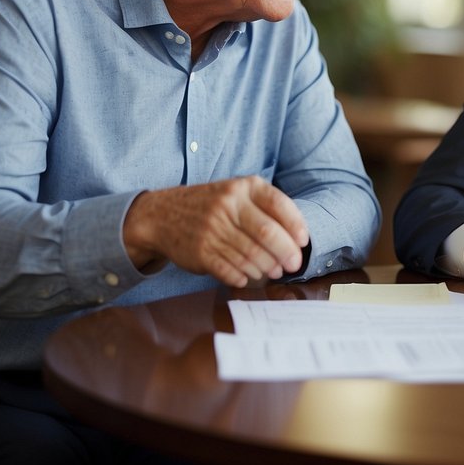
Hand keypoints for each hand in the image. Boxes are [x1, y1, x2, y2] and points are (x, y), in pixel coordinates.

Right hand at [123, 176, 308, 286]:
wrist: (161, 215)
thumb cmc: (209, 205)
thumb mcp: (235, 193)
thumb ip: (264, 207)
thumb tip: (296, 237)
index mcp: (243, 187)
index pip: (279, 204)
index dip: (296, 226)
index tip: (303, 242)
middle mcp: (228, 204)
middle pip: (268, 234)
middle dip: (287, 253)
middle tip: (293, 264)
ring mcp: (213, 228)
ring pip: (252, 255)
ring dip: (267, 268)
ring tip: (273, 271)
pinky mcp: (201, 252)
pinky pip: (231, 270)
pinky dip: (244, 277)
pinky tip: (248, 277)